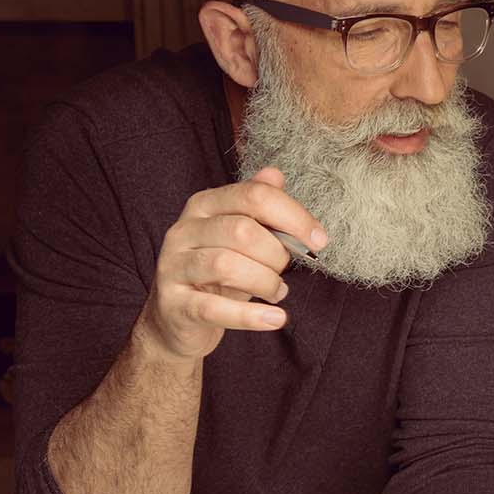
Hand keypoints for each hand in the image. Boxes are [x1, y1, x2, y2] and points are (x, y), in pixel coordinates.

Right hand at [136, 167, 327, 361]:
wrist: (178, 320)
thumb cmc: (217, 274)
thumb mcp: (240, 237)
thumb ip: (258, 207)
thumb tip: (275, 174)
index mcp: (204, 205)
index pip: (254, 195)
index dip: (294, 216)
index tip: (319, 240)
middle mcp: (184, 230)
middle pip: (242, 230)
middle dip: (276, 255)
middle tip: (284, 272)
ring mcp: (174, 266)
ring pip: (226, 265)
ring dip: (265, 282)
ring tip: (276, 292)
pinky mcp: (174, 304)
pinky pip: (215, 308)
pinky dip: (251, 316)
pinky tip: (275, 318)